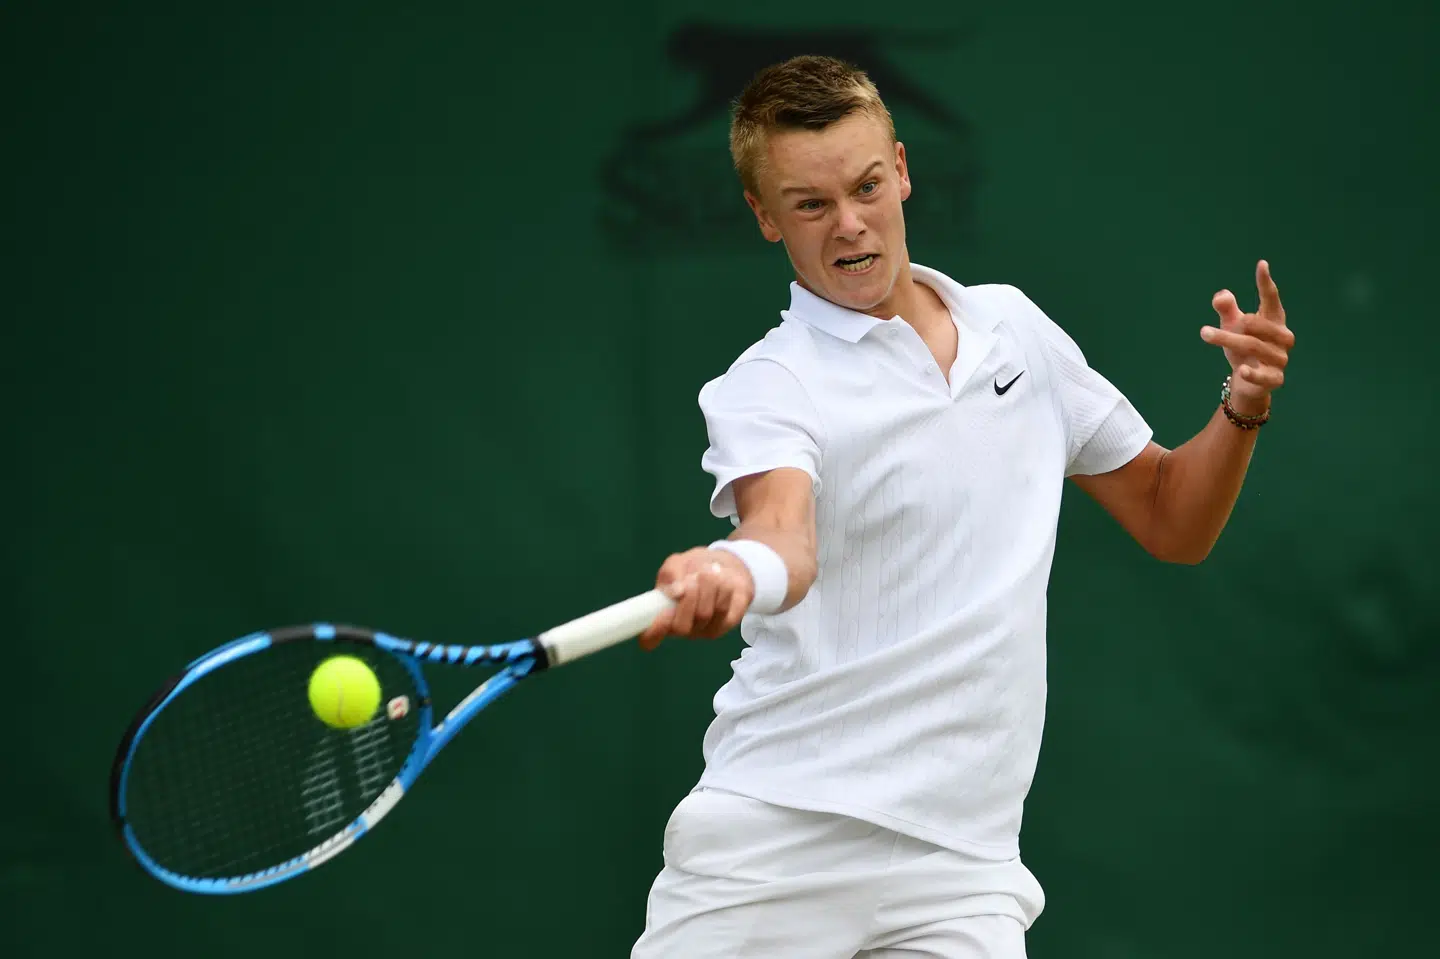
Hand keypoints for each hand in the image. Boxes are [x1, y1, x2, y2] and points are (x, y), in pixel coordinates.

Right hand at [638, 547, 754, 650]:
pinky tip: (720, 579)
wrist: (720, 566)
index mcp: (662, 616)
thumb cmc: (690, 568)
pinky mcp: (725, 623)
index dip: (654, 630)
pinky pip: (723, 608)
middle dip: (687, 598)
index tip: (664, 610)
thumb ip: (670, 576)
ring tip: (706, 572)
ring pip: (704, 615)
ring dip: (706, 588)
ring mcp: (704, 629)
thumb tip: (677, 591)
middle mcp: (682, 628)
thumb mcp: (675, 565)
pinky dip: (722, 588)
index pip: (650, 638)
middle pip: (681, 627)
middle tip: (692, 578)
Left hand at [1201, 260, 1294, 414]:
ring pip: (1253, 346)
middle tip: (1208, 327)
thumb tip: (1221, 296)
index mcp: (1274, 320)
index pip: (1271, 299)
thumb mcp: (1233, 326)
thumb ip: (1227, 309)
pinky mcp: (1275, 379)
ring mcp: (1280, 359)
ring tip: (1205, 333)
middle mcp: (1282, 337)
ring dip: (1228, 340)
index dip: (1266, 283)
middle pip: (1256, 325)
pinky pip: (1265, 376)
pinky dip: (1253, 374)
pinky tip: (1241, 370)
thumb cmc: (1244, 347)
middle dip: (1234, 323)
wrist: (1250, 383)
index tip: (1261, 264)